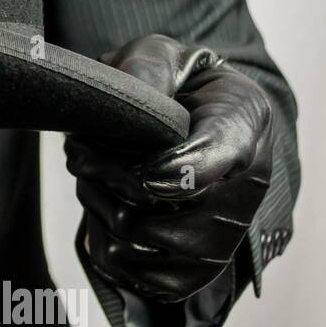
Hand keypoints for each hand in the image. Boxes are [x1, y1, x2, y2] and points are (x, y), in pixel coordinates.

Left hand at [64, 34, 272, 301]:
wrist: (193, 124)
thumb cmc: (175, 86)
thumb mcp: (162, 55)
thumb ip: (146, 67)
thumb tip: (133, 101)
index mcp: (243, 122)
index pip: (222, 155)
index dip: (181, 170)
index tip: (147, 173)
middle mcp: (244, 188)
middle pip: (158, 206)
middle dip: (105, 175)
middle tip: (81, 149)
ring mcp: (222, 237)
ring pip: (134, 237)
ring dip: (96, 203)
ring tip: (92, 174)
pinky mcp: (193, 272)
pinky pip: (129, 271)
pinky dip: (101, 239)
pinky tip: (104, 207)